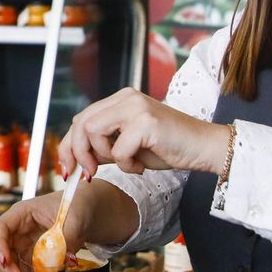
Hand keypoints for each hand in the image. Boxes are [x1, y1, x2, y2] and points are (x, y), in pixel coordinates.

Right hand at [0, 193, 85, 271]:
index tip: (5, 261)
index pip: (1, 228)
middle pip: (0, 249)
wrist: (85, 211)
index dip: (0, 245)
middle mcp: (17, 229)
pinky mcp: (30, 256)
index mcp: (22, 214)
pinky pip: (19, 270)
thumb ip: (67, 239)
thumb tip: (61, 261)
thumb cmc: (75, 205)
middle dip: (5, 268)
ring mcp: (22, 243)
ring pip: (7, 263)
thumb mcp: (74, 219)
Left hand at [59, 87, 224, 178]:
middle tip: (87, 174)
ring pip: (93, 131)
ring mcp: (136, 107)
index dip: (68, 145)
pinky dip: (126, 165)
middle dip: (77, 152)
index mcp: (121, 99)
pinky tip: (142, 166)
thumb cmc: (169, 147)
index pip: (81, 118)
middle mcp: (126, 97)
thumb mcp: (129, 146)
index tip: (67, 168)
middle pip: (81, 123)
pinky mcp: (146, 122)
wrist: (204, 148)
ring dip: (103, 156)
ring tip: (127, 164)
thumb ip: (105, 146)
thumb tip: (77, 159)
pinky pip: (118, 150)